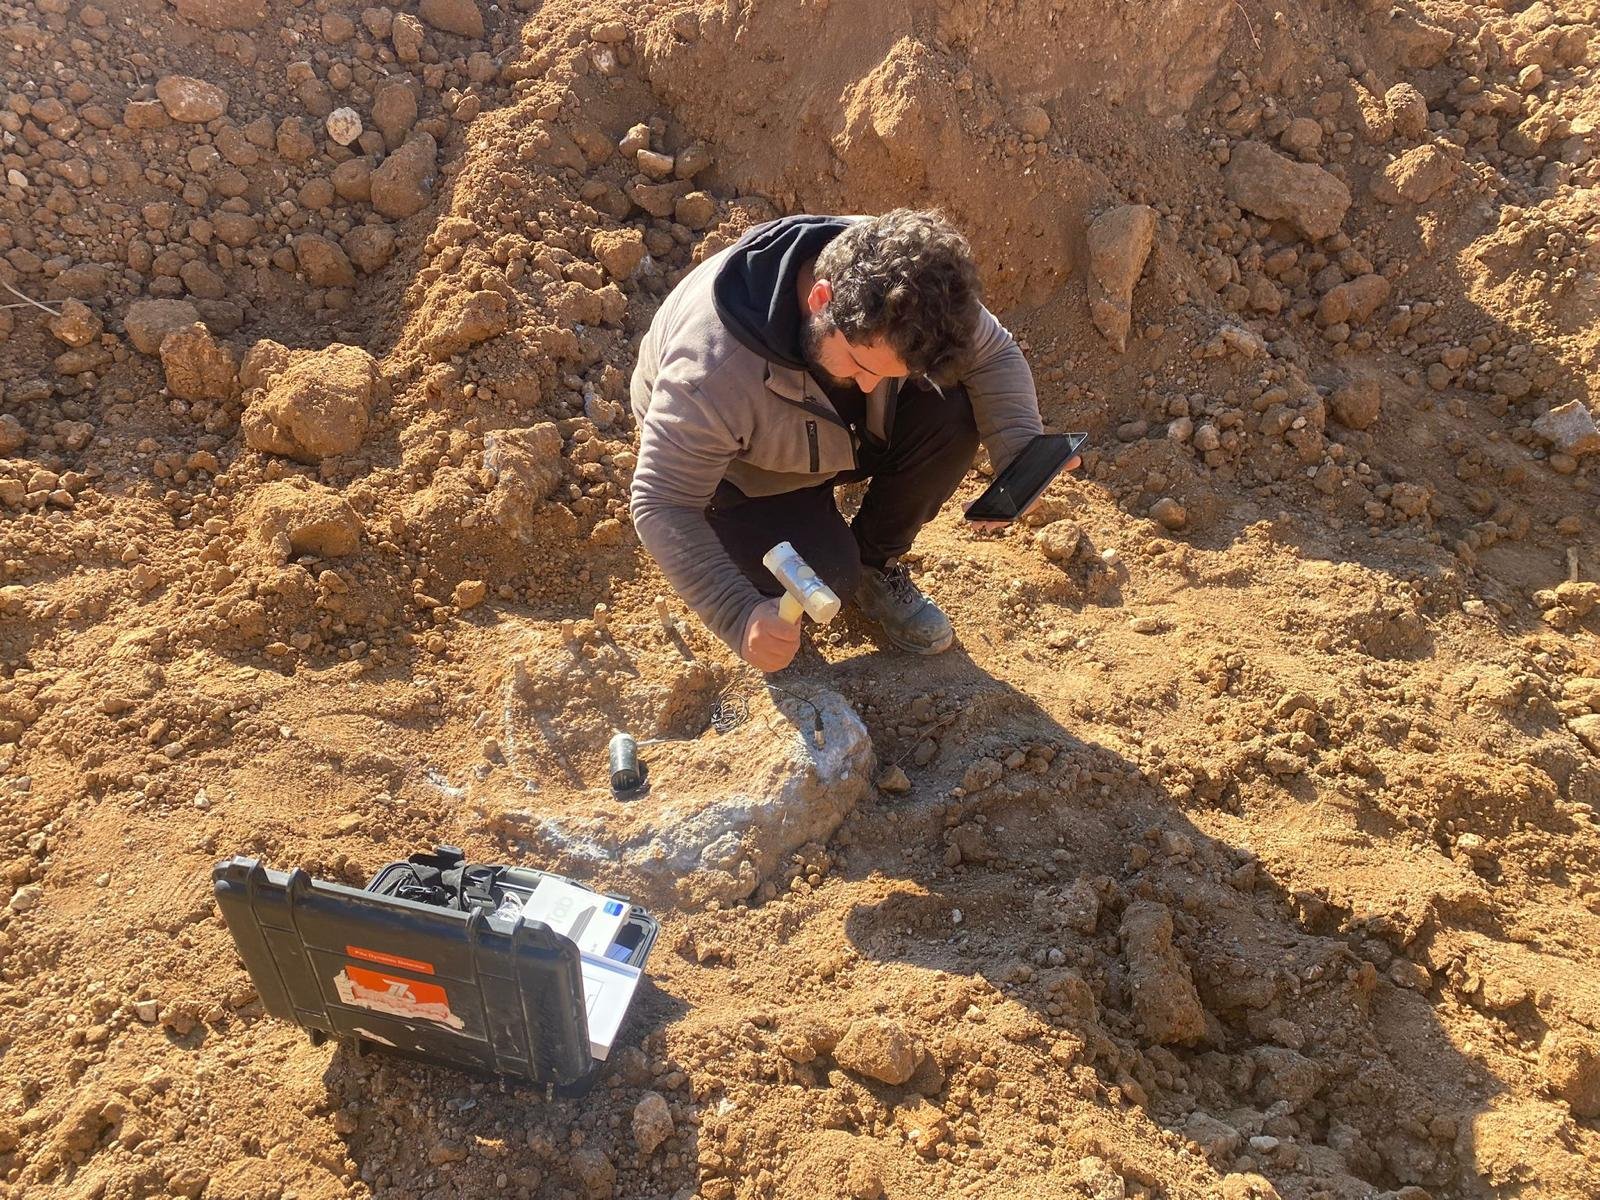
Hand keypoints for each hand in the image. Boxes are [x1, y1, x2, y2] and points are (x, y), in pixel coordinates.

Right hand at [740, 598, 800, 671]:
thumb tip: (804, 611)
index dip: (795, 630)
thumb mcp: (775, 606)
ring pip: (786, 658)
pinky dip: (782, 658)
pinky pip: (779, 665)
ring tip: (783, 642)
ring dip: (789, 651)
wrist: (742, 628)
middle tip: (789, 635)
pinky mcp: (759, 665)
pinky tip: (777, 650)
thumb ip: (790, 608)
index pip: (790, 633)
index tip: (791, 626)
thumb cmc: (762, 616)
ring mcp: (757, 655)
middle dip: (793, 641)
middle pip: (790, 647)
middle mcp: (759, 641)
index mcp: (764, 623)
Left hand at [965, 455, 1080, 532]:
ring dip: (983, 517)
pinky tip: (966, 508)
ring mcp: (1009, 499)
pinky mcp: (1000, 495)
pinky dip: (978, 507)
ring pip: (996, 512)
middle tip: (977, 525)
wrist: (1024, 447)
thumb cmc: (1038, 455)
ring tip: (969, 521)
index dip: (1008, 516)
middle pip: (1007, 514)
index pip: (1021, 509)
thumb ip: (1062, 462)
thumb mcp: (1049, 457)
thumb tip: (1077, 460)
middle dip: (993, 520)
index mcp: (1033, 494)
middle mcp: (1022, 501)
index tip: (995, 521)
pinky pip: (989, 505)